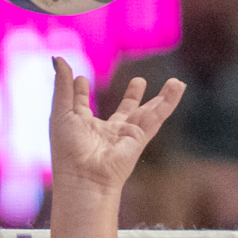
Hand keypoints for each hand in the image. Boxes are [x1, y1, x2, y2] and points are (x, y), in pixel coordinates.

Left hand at [49, 59, 184, 197]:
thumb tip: (59, 59)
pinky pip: (157, 116)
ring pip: (146, 112)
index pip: (82, 105)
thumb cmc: (68, 150)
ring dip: (160, 97)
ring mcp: (124, 135)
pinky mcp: (138, 138)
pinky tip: (179, 86)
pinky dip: (169, 101)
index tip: (79, 80)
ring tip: (175, 82)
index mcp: (82, 126)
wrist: (84, 178)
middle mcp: (105, 132)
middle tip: (139, 82)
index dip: (80, 92)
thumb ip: (63, 86)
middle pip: (123, 110)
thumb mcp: (61, 112)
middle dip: (132, 97)